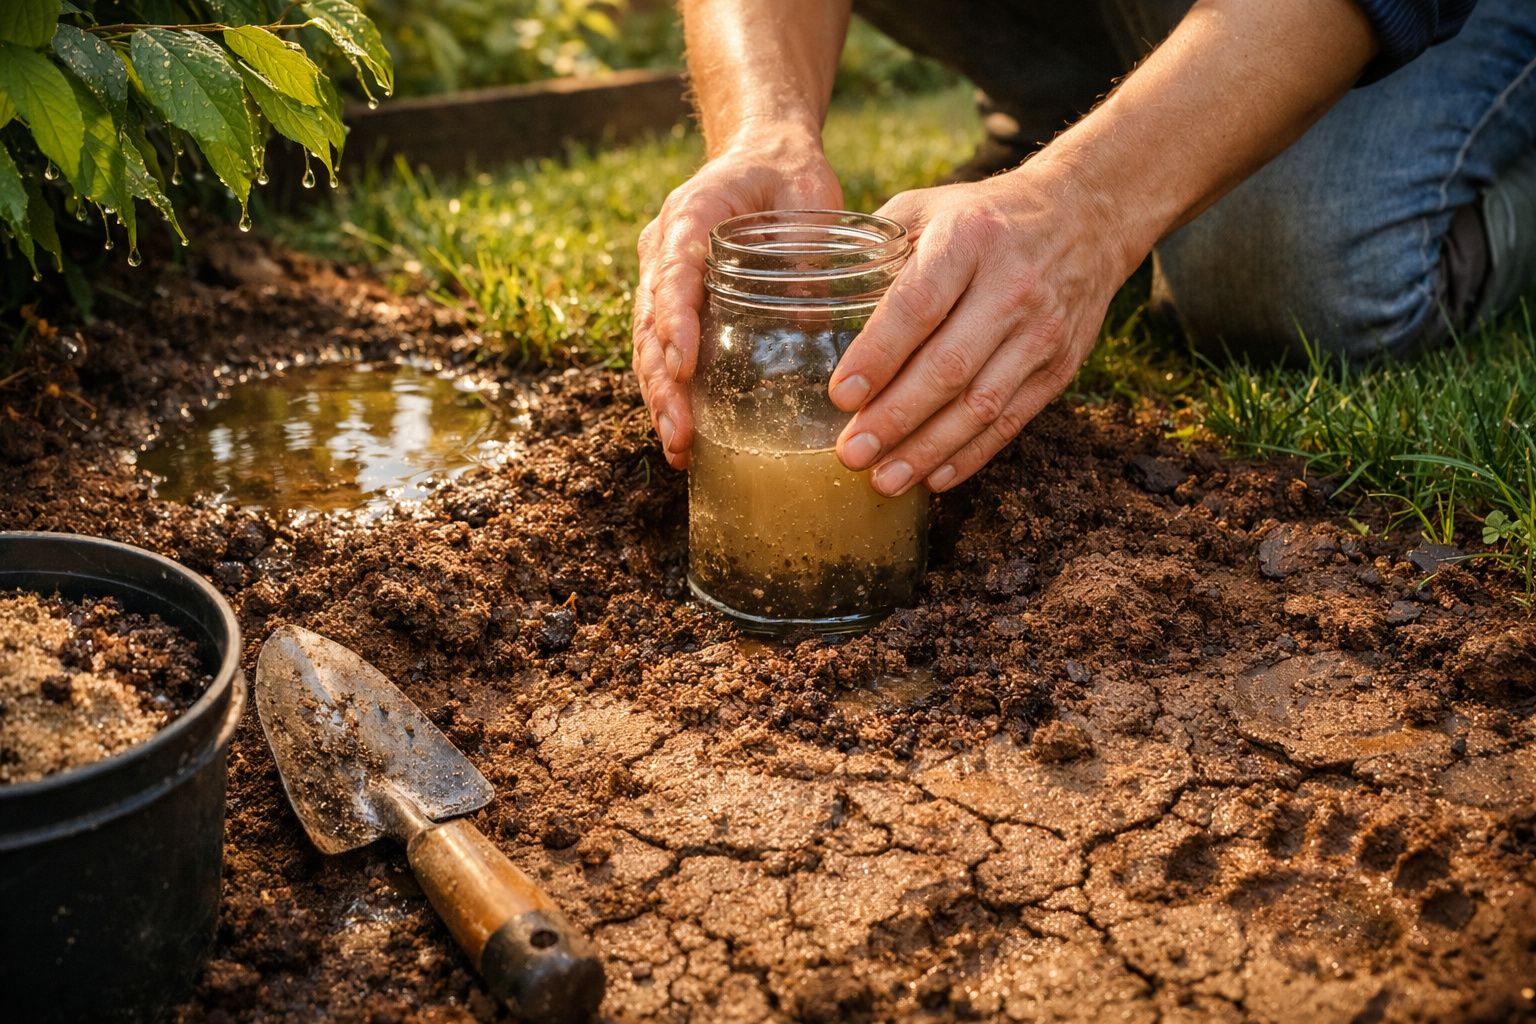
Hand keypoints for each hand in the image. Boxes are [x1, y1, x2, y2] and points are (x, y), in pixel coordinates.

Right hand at [633, 132, 841, 468]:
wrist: (761, 154)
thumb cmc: (788, 172)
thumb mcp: (810, 194)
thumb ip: (808, 246)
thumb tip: (812, 319)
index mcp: (690, 214)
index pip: (674, 271)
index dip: (676, 321)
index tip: (685, 365)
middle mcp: (663, 247)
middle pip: (649, 322)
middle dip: (663, 383)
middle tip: (680, 433)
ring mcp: (662, 276)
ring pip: (648, 344)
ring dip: (661, 398)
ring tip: (678, 448)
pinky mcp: (673, 299)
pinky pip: (661, 349)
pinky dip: (670, 391)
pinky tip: (685, 436)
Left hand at [827, 162, 1137, 494]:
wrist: (1086, 216)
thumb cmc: (984, 218)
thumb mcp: (929, 208)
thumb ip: (874, 248)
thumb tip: (809, 297)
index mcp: (969, 240)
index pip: (917, 306)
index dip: (877, 356)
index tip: (840, 396)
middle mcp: (1011, 286)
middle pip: (949, 367)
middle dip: (895, 418)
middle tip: (850, 454)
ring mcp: (1041, 331)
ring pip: (981, 405)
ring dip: (928, 449)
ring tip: (883, 479)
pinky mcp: (1060, 366)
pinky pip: (1012, 421)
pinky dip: (971, 456)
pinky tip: (933, 477)